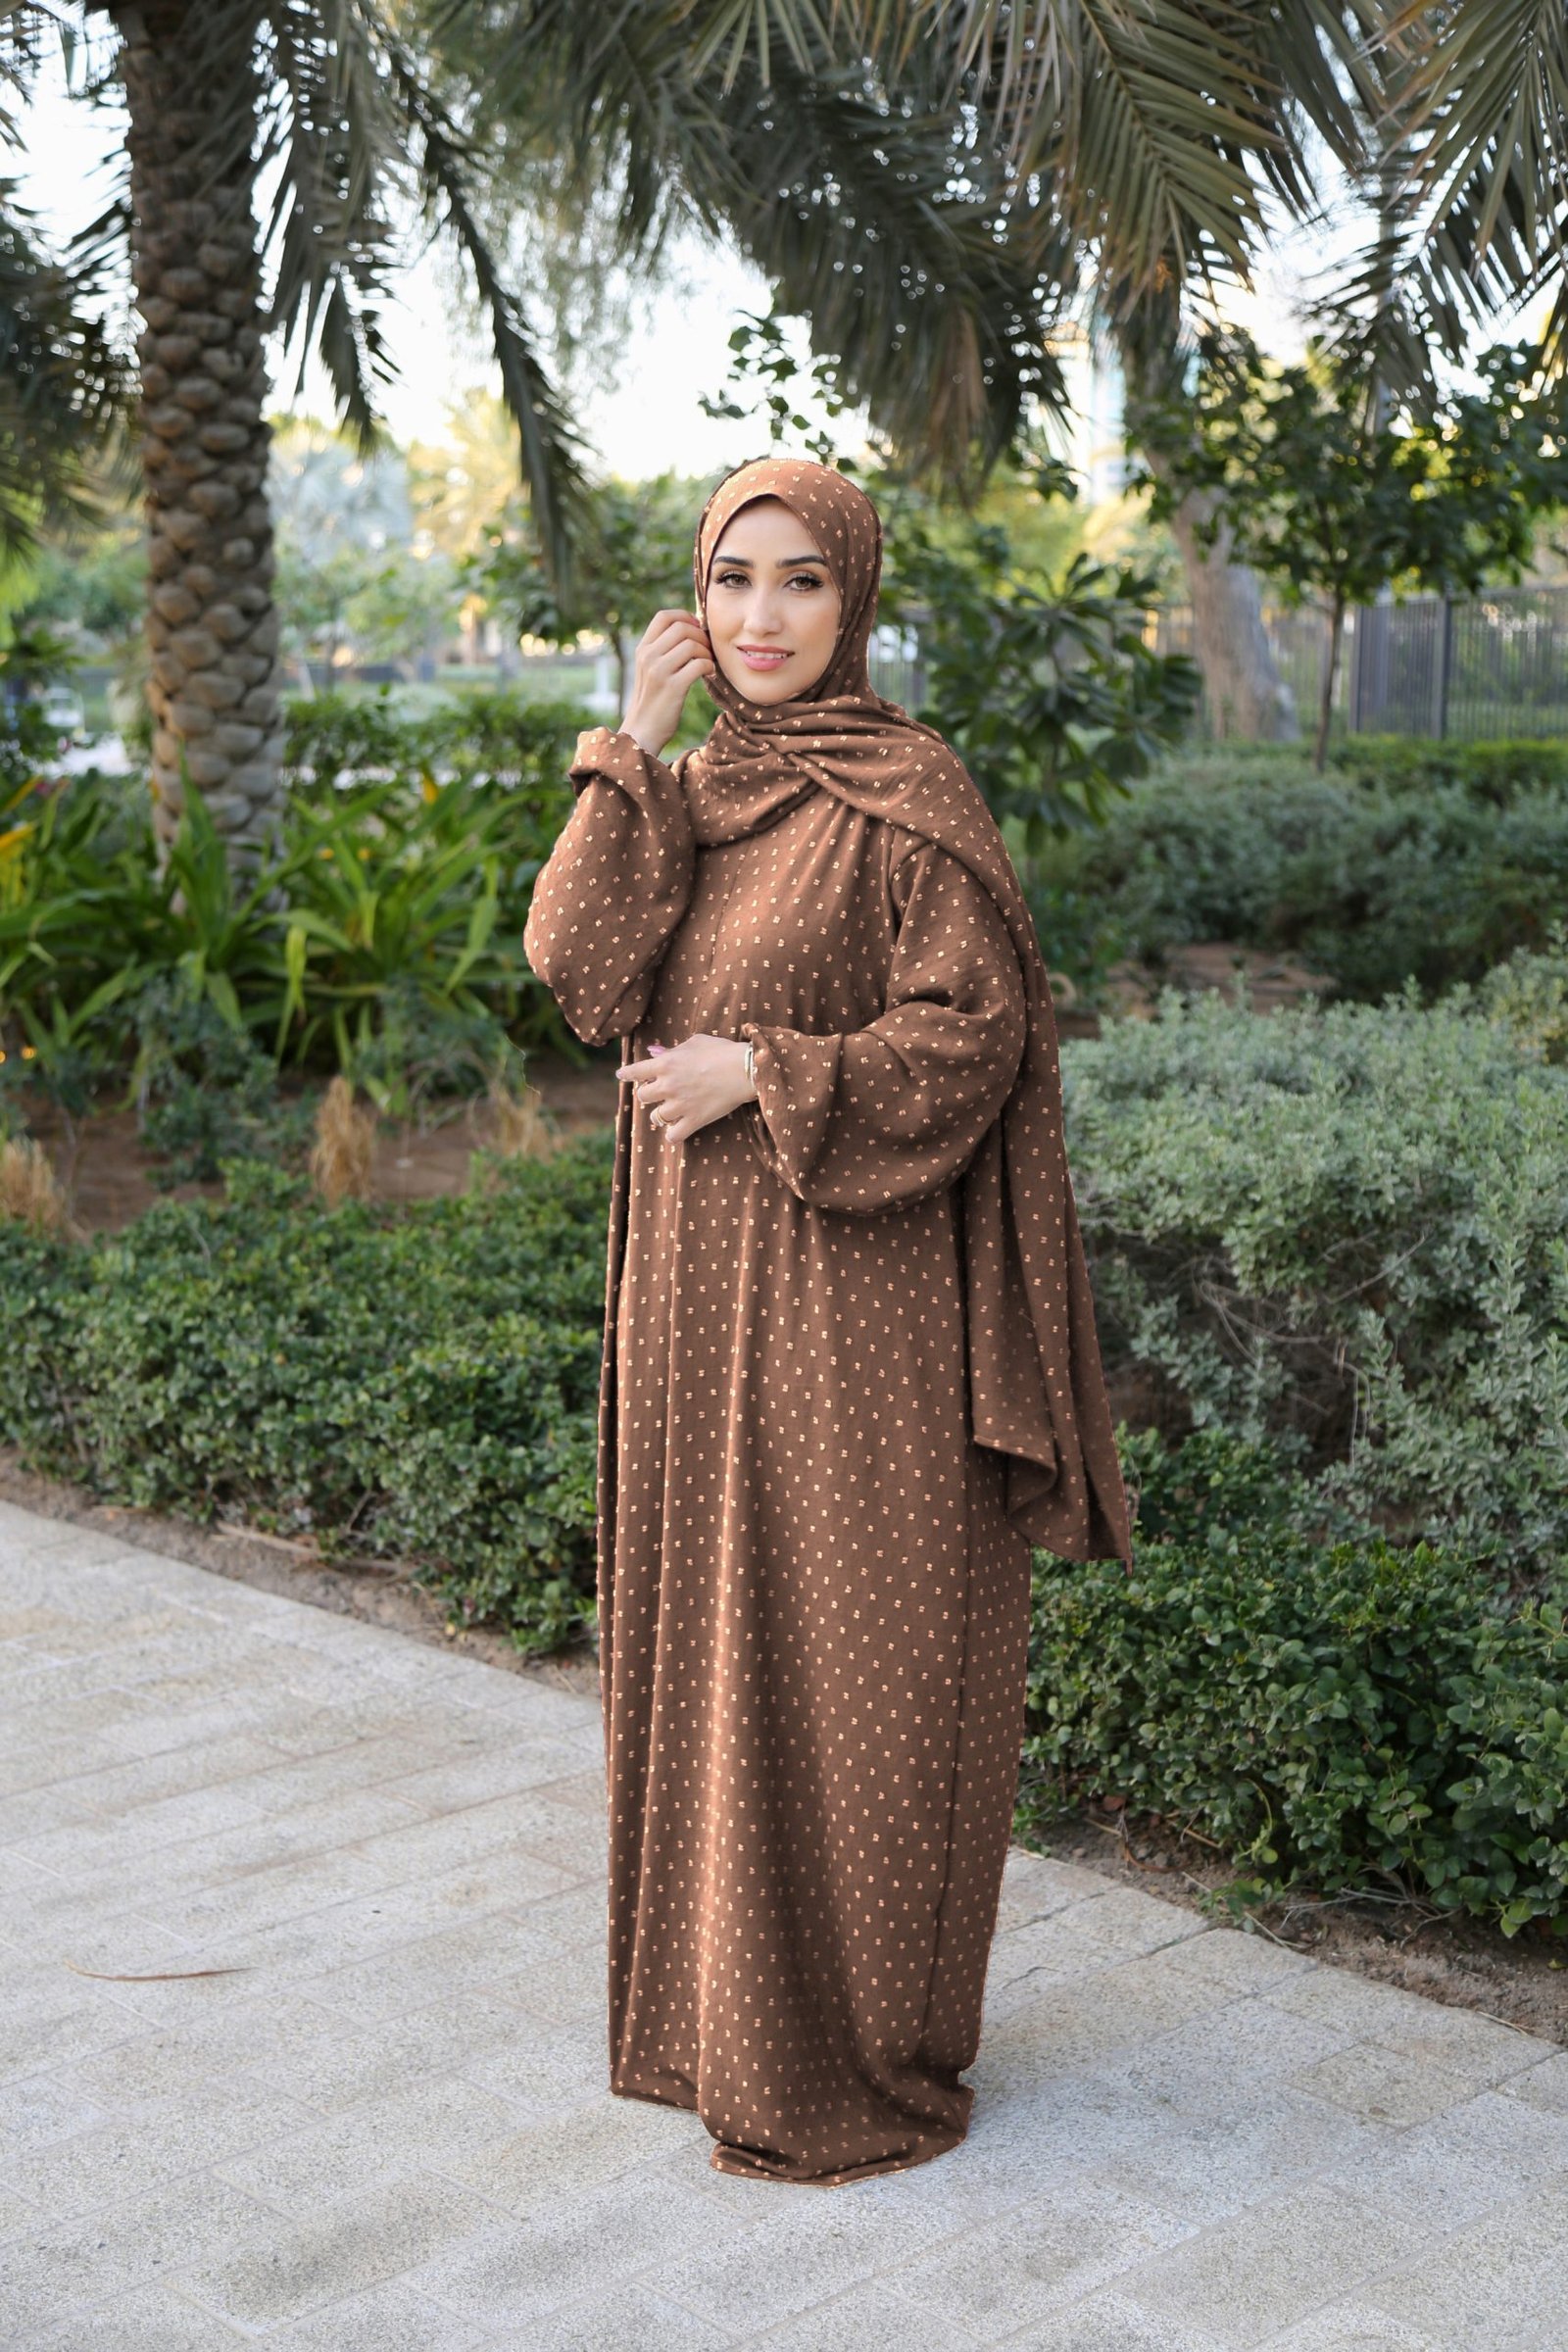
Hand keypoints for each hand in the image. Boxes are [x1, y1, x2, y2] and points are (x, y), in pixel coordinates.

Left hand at [618, 1034, 756, 1142]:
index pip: (635, 1071)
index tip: (621, 1075)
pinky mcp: (694, 1120)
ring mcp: (680, 1105)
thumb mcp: (694, 1043)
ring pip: (656, 1117)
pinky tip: (677, 1130)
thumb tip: (654, 1052)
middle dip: (649, 1094)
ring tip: (669, 1111)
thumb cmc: (721, 1051)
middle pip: (642, 1096)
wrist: (745, 1069)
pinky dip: (673, 1134)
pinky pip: (673, 1136)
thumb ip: (672, 1049)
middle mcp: (668, 1085)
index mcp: (666, 1064)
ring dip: (661, 1114)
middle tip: (659, 1092)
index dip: (626, 1074)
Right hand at [621, 610, 715, 757]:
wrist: (643, 730)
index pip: (664, 616)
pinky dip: (709, 667)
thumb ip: (663, 650)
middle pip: (682, 627)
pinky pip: (699, 664)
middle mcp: (648, 656)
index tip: (696, 629)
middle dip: (701, 635)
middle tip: (706, 650)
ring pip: (692, 644)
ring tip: (707, 664)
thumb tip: (692, 629)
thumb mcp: (650, 670)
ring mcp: (659, 671)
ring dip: (706, 652)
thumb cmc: (653, 700)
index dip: (684, 616)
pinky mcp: (673, 687)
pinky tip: (709, 675)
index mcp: (643, 649)